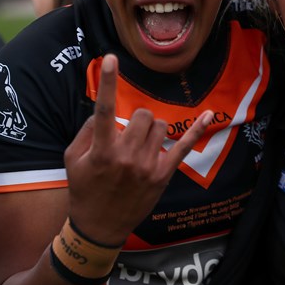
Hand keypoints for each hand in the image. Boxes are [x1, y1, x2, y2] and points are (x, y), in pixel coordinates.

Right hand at [64, 54, 212, 244]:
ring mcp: (147, 165)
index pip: (104, 109)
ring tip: (139, 147)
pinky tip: (210, 113)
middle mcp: (126, 156)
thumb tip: (103, 110)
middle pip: (142, 115)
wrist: (100, 226)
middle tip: (127, 135)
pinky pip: (184, 145)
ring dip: (150, 130)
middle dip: (135, 119)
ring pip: (159, 126)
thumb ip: (86, 131)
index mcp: (102, 150)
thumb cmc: (84, 189)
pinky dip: (198, 128)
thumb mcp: (73, 160)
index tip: (111, 58)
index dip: (107, 82)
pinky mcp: (163, 174)